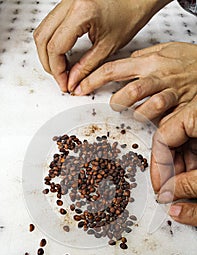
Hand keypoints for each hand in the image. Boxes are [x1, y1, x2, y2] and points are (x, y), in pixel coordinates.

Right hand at [33, 0, 170, 91]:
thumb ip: (86, 67)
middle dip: (49, 63)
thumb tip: (72, 82)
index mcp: (81, 11)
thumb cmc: (130, 14)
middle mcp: (69, 2)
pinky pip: (49, 25)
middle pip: (42, 38)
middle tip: (61, 79)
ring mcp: (65, 1)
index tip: (64, 83)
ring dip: (48, 54)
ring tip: (62, 70)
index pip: (56, 47)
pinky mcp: (66, 4)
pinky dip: (52, 43)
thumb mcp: (108, 47)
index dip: (57, 70)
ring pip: (42, 31)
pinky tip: (63, 56)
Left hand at [74, 42, 196, 118]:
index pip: (112, 69)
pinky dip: (156, 123)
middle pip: (128, 93)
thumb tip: (126, 62)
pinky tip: (155, 121)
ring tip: (135, 114)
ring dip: (137, 115)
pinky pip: (164, 119)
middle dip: (117, 103)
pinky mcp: (180, 107)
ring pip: (146, 107)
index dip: (92, 80)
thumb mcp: (165, 50)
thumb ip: (143, 57)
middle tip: (115, 106)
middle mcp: (158, 77)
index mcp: (149, 62)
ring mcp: (170, 93)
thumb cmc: (191, 61)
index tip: (80, 88)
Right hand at [151, 97, 196, 225]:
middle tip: (170, 192)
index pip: (164, 138)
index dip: (159, 168)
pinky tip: (194, 180)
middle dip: (171, 170)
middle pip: (173, 141)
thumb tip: (170, 201)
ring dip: (183, 169)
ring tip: (185, 190)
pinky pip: (196, 144)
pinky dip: (195, 164)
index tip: (160, 189)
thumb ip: (190, 187)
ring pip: (186, 143)